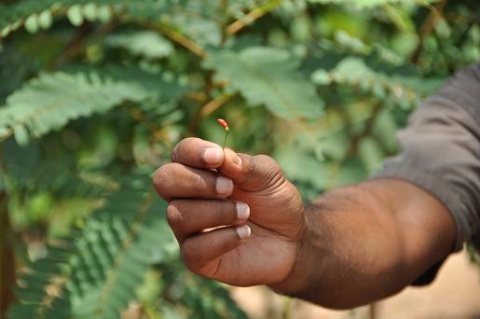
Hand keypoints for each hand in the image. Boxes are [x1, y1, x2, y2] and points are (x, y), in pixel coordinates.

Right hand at [153, 137, 305, 286]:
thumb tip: (223, 157)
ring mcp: (189, 229)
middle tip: (229, 188)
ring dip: (216, 211)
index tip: (217, 157)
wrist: (291, 240)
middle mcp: (188, 198)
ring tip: (245, 213)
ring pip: (177, 215)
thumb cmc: (274, 202)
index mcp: (202, 171)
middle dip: (197, 182)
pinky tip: (244, 234)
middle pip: (164, 181)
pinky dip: (221, 239)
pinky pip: (193, 249)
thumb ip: (247, 165)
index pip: (180, 153)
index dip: (192, 152)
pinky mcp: (197, 258)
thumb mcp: (269, 177)